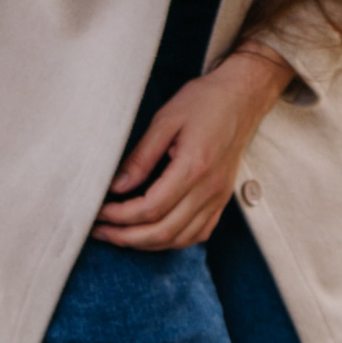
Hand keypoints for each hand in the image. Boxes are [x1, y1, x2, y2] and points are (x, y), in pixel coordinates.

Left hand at [93, 46, 291, 249]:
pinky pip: (197, 234)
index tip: (99, 212)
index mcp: (194, 167)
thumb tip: (117, 187)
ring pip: (179, 239)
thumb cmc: (203, 102)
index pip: (151, 208)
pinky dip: (171, 241)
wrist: (242, 99)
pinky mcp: (221, 201)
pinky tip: (151, 235)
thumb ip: (141, 157)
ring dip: (146, 244)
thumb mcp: (165, 120)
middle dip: (127, 237)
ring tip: (119, 235)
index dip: (120, 216)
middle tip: (100, 231)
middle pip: (163, 232)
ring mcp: (218, 198)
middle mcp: (209, 189)